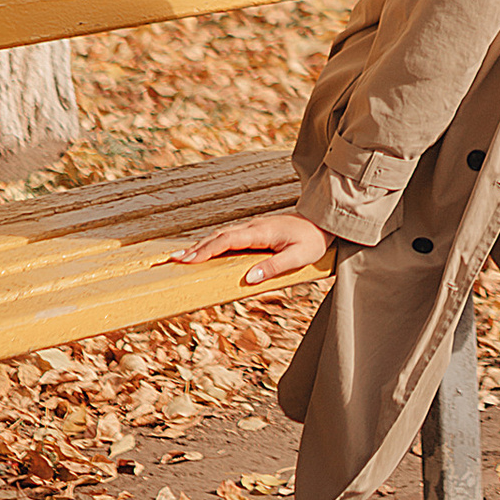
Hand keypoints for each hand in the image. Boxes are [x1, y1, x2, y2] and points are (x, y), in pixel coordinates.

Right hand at [172, 210, 331, 284]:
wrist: (324, 221)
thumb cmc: (314, 240)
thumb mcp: (299, 256)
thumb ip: (274, 267)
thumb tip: (249, 278)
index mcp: (261, 232)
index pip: (227, 241)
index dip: (206, 251)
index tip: (188, 261)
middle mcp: (254, 227)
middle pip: (219, 236)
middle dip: (196, 248)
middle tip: (174, 260)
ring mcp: (254, 227)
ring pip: (222, 235)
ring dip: (202, 245)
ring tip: (182, 257)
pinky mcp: (256, 231)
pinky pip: (229, 236)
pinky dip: (213, 243)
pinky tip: (205, 250)